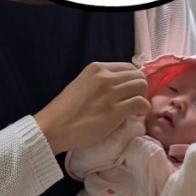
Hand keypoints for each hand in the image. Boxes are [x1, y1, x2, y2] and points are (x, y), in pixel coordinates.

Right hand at [34, 61, 148, 153]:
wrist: (52, 128)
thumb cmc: (65, 111)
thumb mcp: (82, 84)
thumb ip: (100, 82)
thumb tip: (121, 87)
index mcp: (96, 68)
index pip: (128, 68)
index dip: (133, 81)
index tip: (129, 93)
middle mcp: (104, 77)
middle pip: (138, 76)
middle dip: (140, 90)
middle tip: (133, 102)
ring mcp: (109, 93)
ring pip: (141, 87)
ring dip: (142, 99)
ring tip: (134, 110)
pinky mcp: (114, 111)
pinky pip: (141, 103)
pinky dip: (142, 109)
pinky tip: (135, 116)